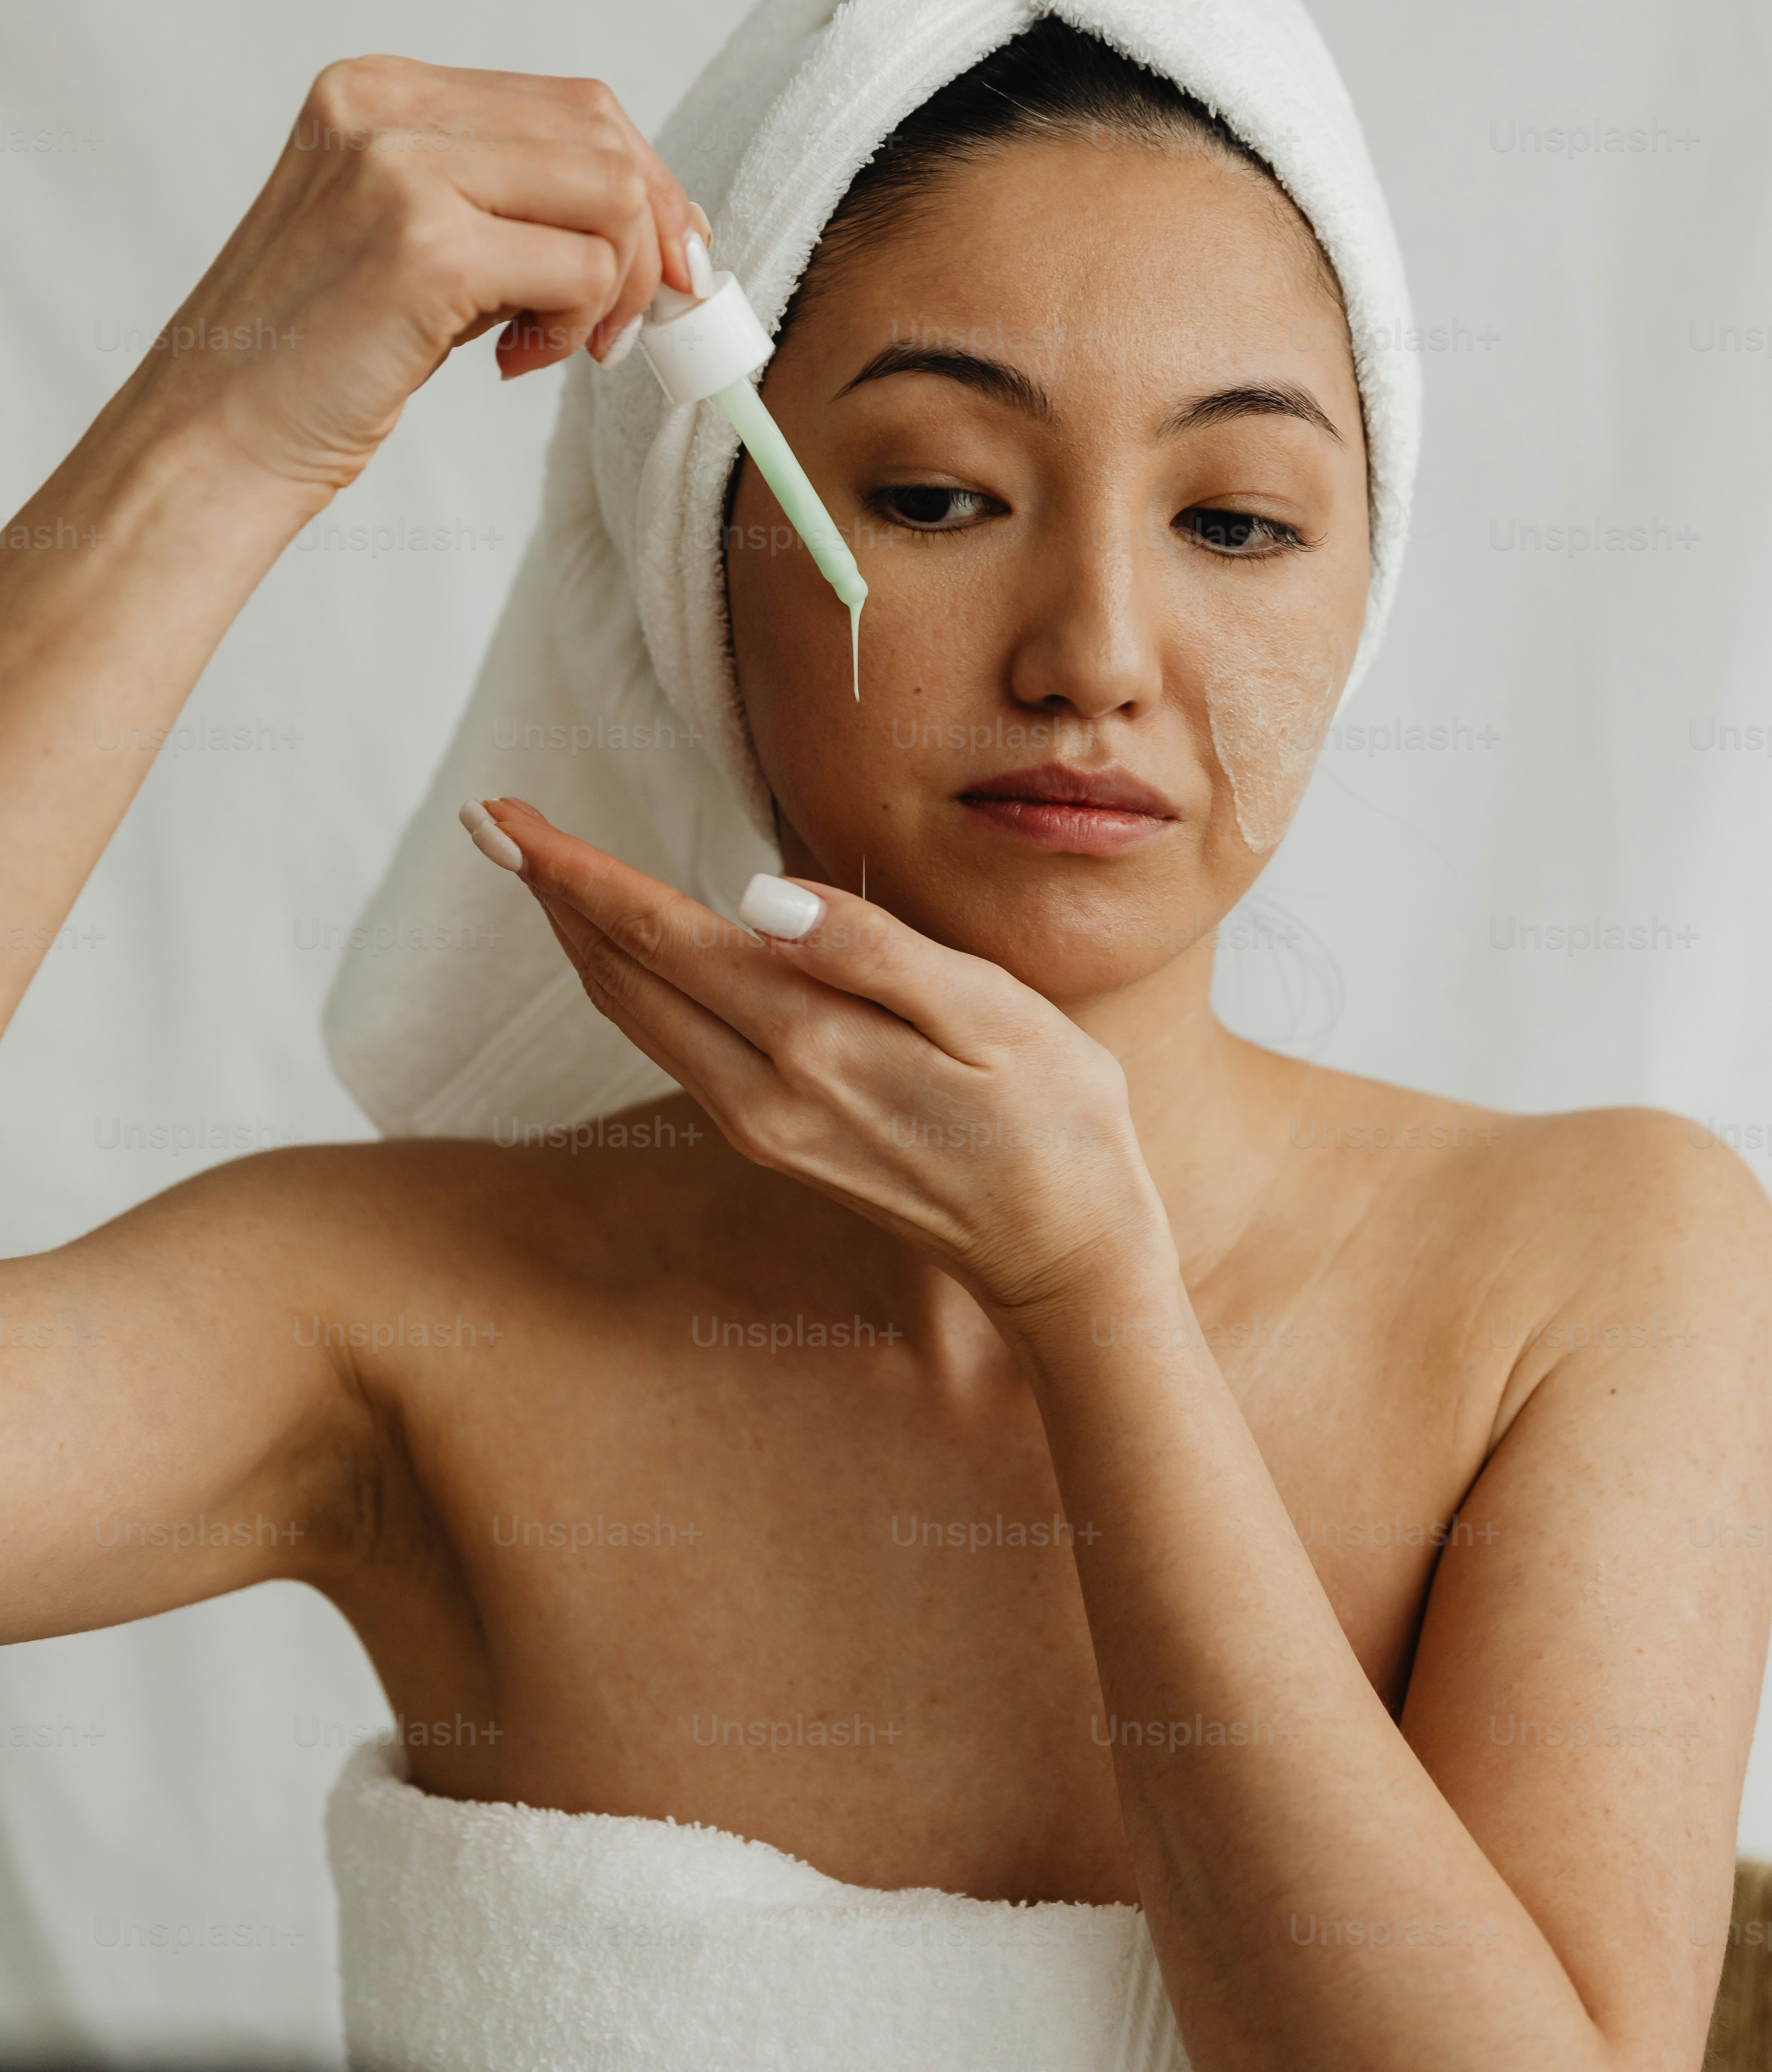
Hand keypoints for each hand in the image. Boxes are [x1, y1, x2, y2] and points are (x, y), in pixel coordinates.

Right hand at [145, 57, 703, 501]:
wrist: (219, 435)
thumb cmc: (320, 355)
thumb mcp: (414, 239)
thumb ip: (507, 202)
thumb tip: (661, 216)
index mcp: (379, 90)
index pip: (569, 104)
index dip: (645, 184)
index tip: (667, 261)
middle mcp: (385, 107)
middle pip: (602, 134)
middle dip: (653, 232)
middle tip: (630, 321)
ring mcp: (401, 169)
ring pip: (610, 194)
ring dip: (617, 286)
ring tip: (555, 344)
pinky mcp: (425, 247)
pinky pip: (583, 268)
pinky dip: (579, 325)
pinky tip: (514, 363)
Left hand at [478, 797, 1177, 1326]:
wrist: (1065, 1255)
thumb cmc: (1054, 1119)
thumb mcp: (991, 1016)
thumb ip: (873, 953)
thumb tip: (758, 899)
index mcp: (813, 1045)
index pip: (664, 937)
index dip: (576, 872)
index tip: (504, 815)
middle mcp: (762, 1094)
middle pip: (623, 978)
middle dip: (551, 894)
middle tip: (489, 819)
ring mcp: (761, 1126)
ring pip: (639, 1016)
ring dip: (582, 938)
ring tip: (543, 868)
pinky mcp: (775, 1141)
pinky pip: (674, 1045)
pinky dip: (632, 982)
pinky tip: (630, 946)